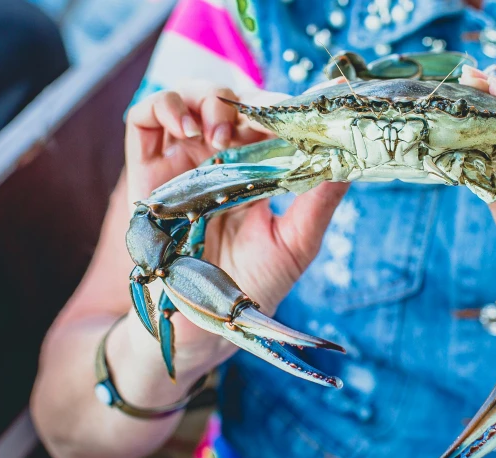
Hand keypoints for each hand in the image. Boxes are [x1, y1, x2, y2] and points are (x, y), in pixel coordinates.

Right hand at [124, 83, 348, 378]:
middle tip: (264, 118)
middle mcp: (221, 157)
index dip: (291, 106)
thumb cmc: (254, 284)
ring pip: (192, 97)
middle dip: (251, 102)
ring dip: (210, 101)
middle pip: (235, 102)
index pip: (275, 121)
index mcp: (258, 170)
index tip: (318, 98)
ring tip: (221, 134)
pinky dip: (166, 106)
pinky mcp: (146, 167)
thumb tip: (350, 163)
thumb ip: (319, 202)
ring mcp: (184, 158)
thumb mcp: (297, 244)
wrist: (205, 321)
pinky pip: (145, 117)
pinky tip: (189, 129)